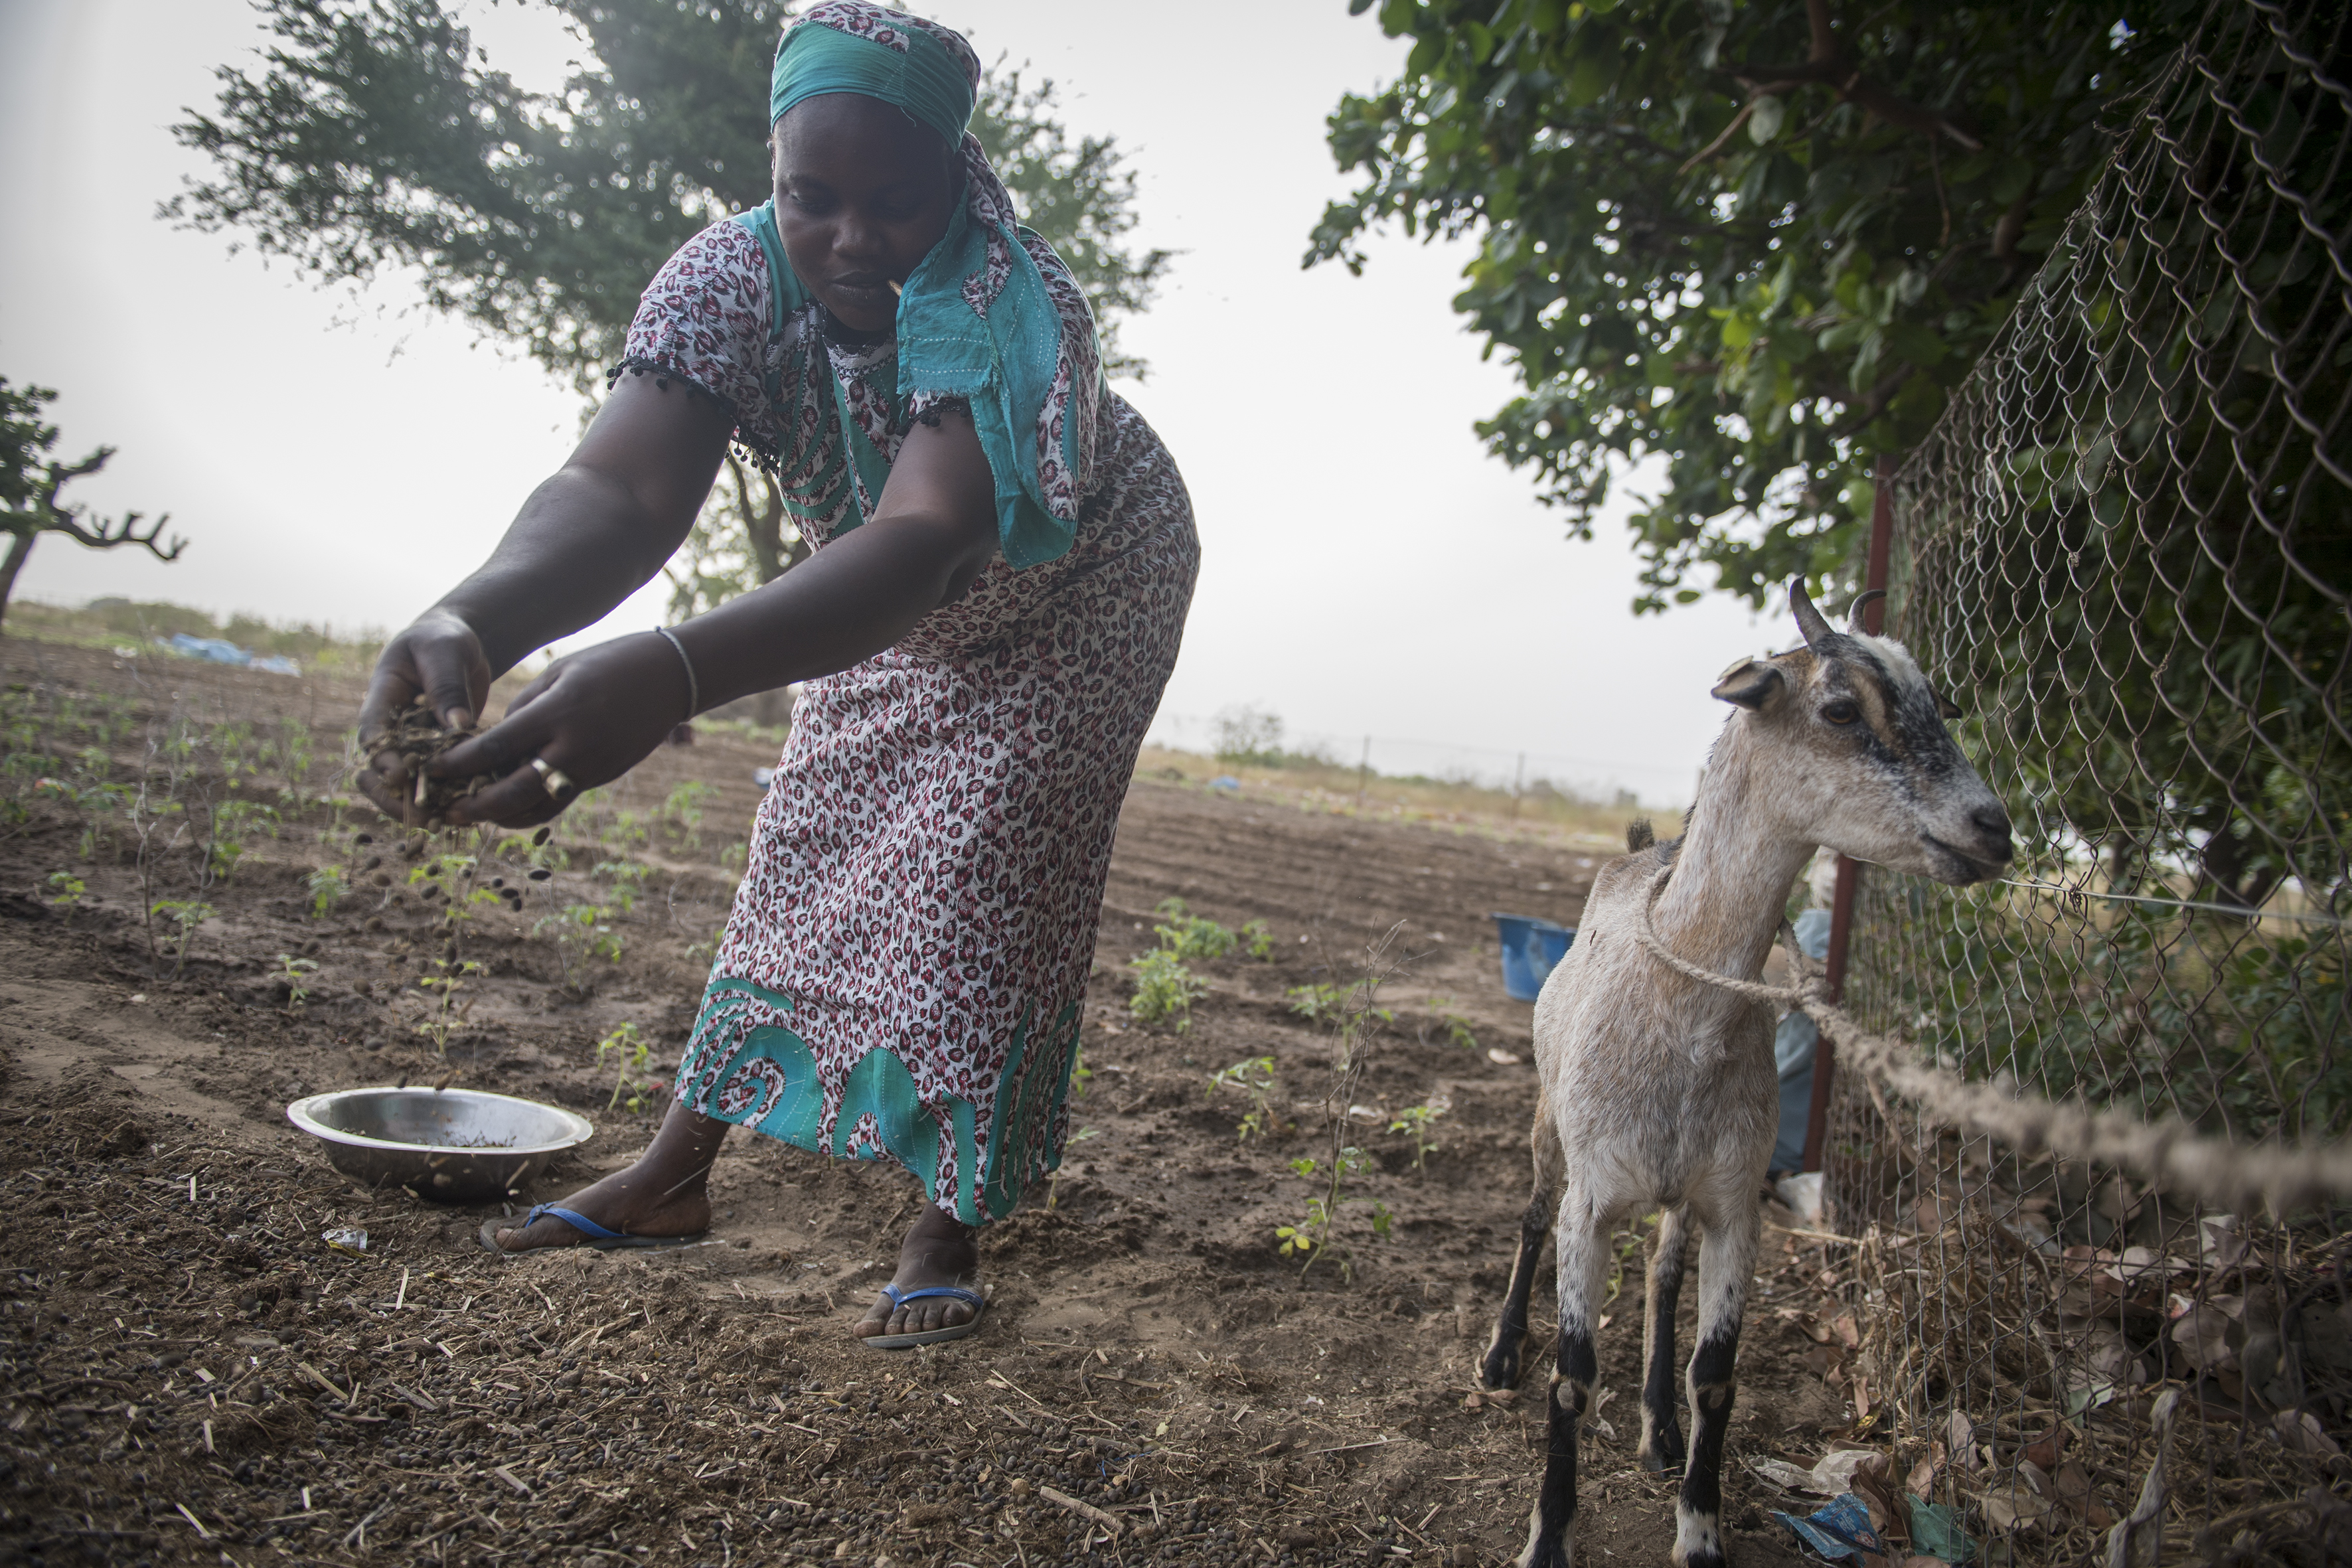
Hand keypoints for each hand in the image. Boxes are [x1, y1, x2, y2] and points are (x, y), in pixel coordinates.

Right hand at [356, 611, 493, 827]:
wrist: (457, 644)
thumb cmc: (444, 640)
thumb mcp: (444, 651)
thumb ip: (446, 685)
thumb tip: (457, 726)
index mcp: (382, 699)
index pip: (372, 734)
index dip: (381, 758)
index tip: (400, 775)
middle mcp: (392, 728)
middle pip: (380, 771)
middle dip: (395, 796)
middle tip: (420, 814)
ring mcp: (412, 744)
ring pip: (406, 784)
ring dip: (422, 804)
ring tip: (446, 820)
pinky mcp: (436, 753)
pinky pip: (437, 780)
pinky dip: (449, 795)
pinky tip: (469, 810)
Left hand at [428, 633, 693, 828]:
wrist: (670, 678)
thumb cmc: (608, 663)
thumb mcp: (557, 673)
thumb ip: (523, 710)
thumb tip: (495, 746)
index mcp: (557, 713)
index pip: (495, 749)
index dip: (459, 764)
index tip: (430, 771)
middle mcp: (574, 748)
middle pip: (514, 791)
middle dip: (476, 805)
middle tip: (445, 812)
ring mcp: (592, 767)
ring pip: (538, 807)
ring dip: (502, 817)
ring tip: (474, 816)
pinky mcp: (603, 777)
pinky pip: (559, 801)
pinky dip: (531, 810)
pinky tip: (510, 809)